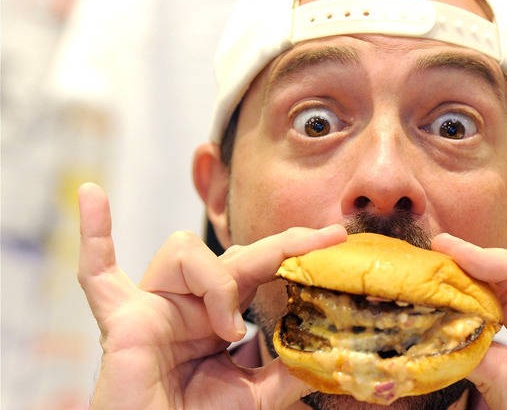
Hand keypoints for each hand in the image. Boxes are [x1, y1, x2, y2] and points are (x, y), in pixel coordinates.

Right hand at [77, 183, 346, 408]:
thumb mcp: (256, 395)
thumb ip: (288, 372)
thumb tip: (329, 355)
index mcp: (219, 315)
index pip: (259, 266)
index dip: (295, 249)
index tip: (336, 236)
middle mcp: (189, 302)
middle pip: (232, 254)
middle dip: (281, 249)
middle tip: (324, 241)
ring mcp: (153, 305)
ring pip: (185, 250)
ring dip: (218, 284)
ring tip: (227, 332)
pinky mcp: (122, 319)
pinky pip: (99, 273)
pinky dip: (94, 234)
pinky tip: (92, 194)